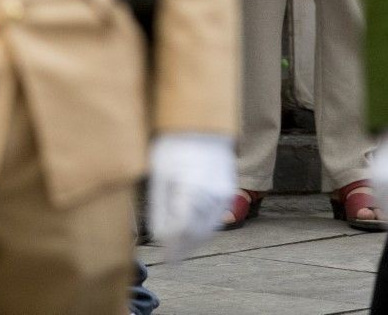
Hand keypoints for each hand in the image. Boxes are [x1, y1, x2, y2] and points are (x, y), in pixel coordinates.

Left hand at [146, 132, 235, 261]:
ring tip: (181, 249)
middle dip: (183, 248)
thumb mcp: (159, 175)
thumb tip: (160, 236)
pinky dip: (206, 228)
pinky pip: (217, 217)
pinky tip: (194, 232)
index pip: (182, 229)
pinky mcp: (228, 190)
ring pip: (209, 227)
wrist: (200, 127)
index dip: (173, 247)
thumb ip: (160, 208)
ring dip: (195, 241)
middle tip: (171, 259)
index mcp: (190, 188)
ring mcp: (222, 192)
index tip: (165, 258)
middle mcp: (210, 193)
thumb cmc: (173, 148)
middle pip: (196, 232)